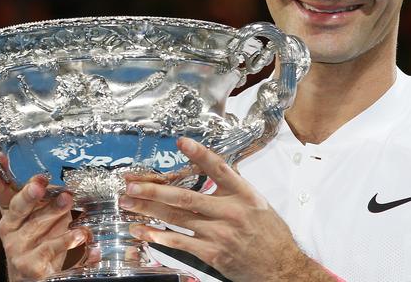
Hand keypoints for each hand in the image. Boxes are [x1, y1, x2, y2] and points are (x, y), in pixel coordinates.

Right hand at [0, 158, 86, 281]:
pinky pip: (51, 248)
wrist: (33, 277)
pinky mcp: (31, 265)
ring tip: (68, 199)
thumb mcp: (41, 213)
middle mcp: (10, 229)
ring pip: (36, 225)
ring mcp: (18, 248)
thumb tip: (62, 176)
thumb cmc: (41, 238)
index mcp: (11, 212)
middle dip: (28, 194)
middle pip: (17, 207)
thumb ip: (46, 196)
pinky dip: (67, 240)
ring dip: (53, 211)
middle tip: (39, 183)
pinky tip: (80, 233)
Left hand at [119, 138, 333, 281]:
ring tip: (129, 203)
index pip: (219, 168)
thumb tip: (214, 167)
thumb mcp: (257, 202)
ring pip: (178, 218)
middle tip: (132, 184)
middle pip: (186, 196)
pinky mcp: (213, 254)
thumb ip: (234, 186)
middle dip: (154, 190)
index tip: (181, 142)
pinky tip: (143, 231)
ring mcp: (220, 233)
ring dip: (149, 210)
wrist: (281, 267)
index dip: (199, 154)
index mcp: (243, 193)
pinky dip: (159, 236)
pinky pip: (181, 243)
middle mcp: (230, 211)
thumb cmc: (270, 234)